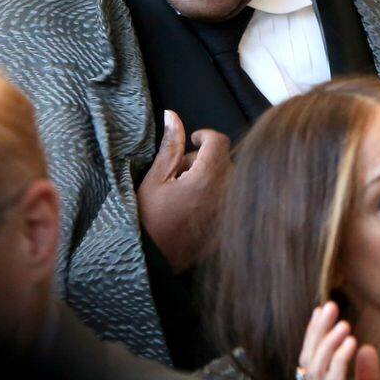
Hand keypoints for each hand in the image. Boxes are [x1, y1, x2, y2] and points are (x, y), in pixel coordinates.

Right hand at [136, 110, 230, 271]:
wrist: (153, 263)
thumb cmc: (148, 221)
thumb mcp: (154, 179)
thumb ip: (170, 146)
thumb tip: (172, 116)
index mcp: (208, 178)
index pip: (219, 141)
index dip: (204, 136)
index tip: (191, 141)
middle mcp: (226, 193)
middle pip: (226, 159)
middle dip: (205, 159)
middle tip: (180, 172)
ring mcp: (230, 212)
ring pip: (229, 180)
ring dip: (212, 177)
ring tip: (186, 191)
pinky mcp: (230, 227)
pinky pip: (229, 201)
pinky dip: (215, 197)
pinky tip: (195, 207)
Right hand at [298, 302, 379, 379]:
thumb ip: (366, 378)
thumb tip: (365, 348)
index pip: (311, 363)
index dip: (314, 337)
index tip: (322, 313)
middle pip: (309, 362)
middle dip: (317, 332)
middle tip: (329, 307)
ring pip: (317, 370)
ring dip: (329, 343)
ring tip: (343, 324)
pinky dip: (340, 360)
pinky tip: (351, 344)